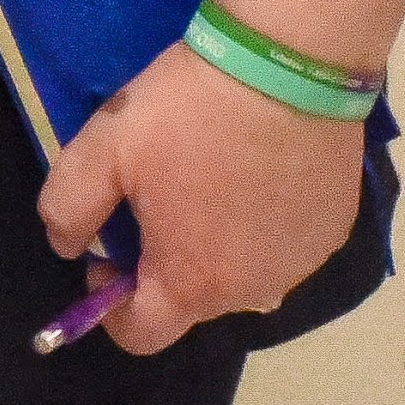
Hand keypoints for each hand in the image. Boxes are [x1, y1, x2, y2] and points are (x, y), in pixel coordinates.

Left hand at [39, 36, 371, 353]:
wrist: (286, 69)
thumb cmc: (186, 115)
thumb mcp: (101, 152)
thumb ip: (68, 210)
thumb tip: (69, 247)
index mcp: (193, 283)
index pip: (141, 336)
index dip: (109, 304)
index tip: (104, 254)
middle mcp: (255, 291)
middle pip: (192, 302)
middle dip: (160, 264)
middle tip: (150, 198)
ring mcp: (303, 263)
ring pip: (240, 274)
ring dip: (212, 243)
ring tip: (201, 178)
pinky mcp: (335, 230)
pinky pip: (281, 246)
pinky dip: (258, 224)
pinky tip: (249, 172)